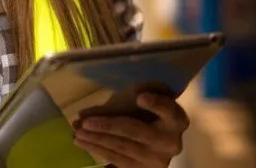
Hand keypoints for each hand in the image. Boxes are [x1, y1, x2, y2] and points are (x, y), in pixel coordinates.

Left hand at [72, 94, 188, 166]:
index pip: (169, 111)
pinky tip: (83, 142)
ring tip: (78, 132)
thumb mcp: (148, 101)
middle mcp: (170, 142)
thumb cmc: (150, 113)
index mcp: (176, 120)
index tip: (140, 97)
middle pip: (136, 132)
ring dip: (97, 140)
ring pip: (123, 147)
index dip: (156, 104)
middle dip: (108, 126)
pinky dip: (98, 149)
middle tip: (85, 122)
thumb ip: (136, 95)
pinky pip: (117, 159)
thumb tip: (105, 98)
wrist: (160, 142)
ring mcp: (158, 159)